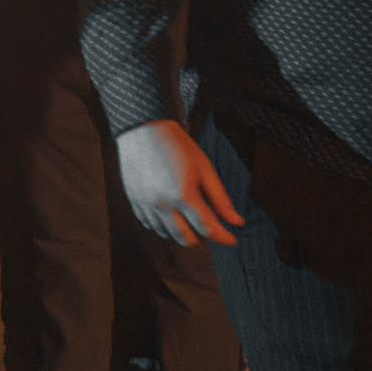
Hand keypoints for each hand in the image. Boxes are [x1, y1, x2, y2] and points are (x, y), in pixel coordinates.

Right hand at [114, 120, 244, 247]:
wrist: (143, 130)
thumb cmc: (178, 147)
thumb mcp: (205, 170)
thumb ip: (220, 199)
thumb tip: (237, 222)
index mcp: (184, 195)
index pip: (207, 228)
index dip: (223, 237)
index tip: (232, 240)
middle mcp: (163, 204)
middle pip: (186, 238)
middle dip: (202, 238)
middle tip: (209, 228)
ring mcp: (146, 204)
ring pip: (167, 234)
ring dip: (182, 232)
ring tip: (190, 219)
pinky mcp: (134, 201)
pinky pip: (150, 225)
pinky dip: (163, 226)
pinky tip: (171, 215)